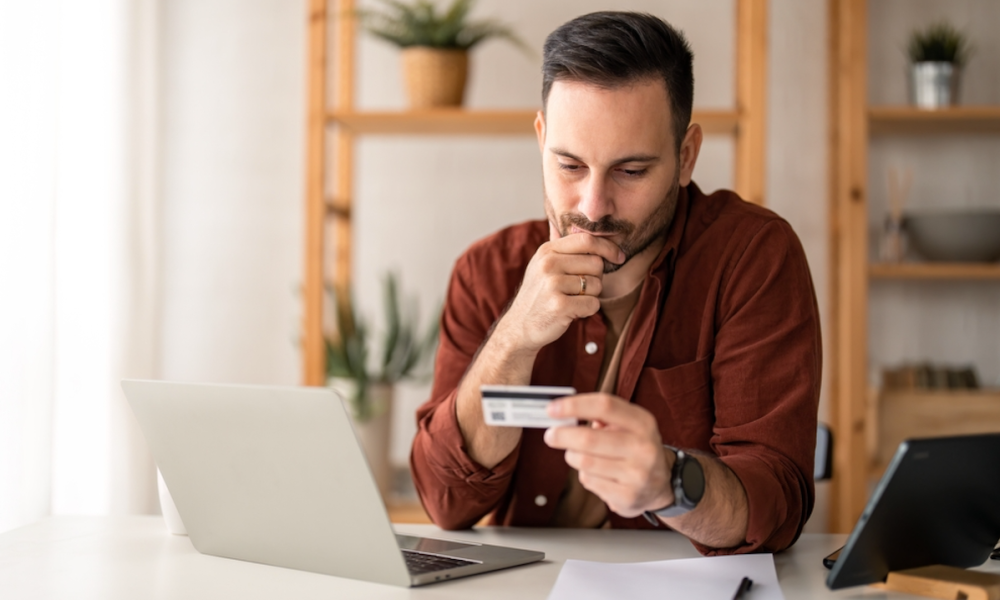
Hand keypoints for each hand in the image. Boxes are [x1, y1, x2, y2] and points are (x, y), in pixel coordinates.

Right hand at [496, 233, 623, 352]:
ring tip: (572, 300)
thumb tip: (594, 234)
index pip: (586, 239)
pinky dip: (587, 310)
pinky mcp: (559, 305)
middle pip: (596, 263)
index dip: (607, 247)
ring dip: (590, 296)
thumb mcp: (543, 265)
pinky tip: (572, 312)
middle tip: (579, 289)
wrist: (519, 326)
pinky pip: (593, 304)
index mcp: (547, 250)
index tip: (618, 256)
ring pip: (596, 285)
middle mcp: (548, 264)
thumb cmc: (539, 295)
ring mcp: (552, 284)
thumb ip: (565, 249)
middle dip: (595, 278)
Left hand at [543, 393, 672, 517]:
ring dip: (573, 457)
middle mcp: (643, 447)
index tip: (552, 408)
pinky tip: (596, 473)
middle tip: (551, 435)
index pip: (604, 406)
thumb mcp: (629, 424)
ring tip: (578, 455)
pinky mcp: (627, 497)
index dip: (574, 405)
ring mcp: (637, 474)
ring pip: (584, 462)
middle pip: (589, 439)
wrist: (662, 484)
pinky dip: (584, 475)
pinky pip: (589, 482)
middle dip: (562, 436)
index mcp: (642, 422)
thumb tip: (563, 411)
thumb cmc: (636, 448)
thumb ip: (601, 415)